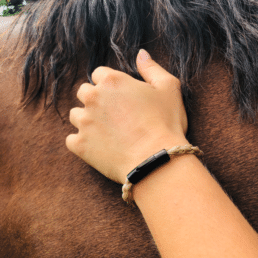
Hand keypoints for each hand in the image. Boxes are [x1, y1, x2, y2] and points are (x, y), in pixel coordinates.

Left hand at [66, 49, 188, 183]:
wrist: (155, 160)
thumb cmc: (165, 124)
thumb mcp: (168, 88)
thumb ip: (151, 68)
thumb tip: (141, 53)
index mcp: (112, 82)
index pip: (98, 74)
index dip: (108, 84)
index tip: (117, 96)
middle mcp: (93, 98)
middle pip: (84, 92)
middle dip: (94, 99)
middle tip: (111, 114)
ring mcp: (84, 122)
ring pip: (75, 115)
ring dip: (86, 120)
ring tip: (104, 131)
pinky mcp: (80, 145)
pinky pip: (71, 140)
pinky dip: (81, 142)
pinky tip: (96, 146)